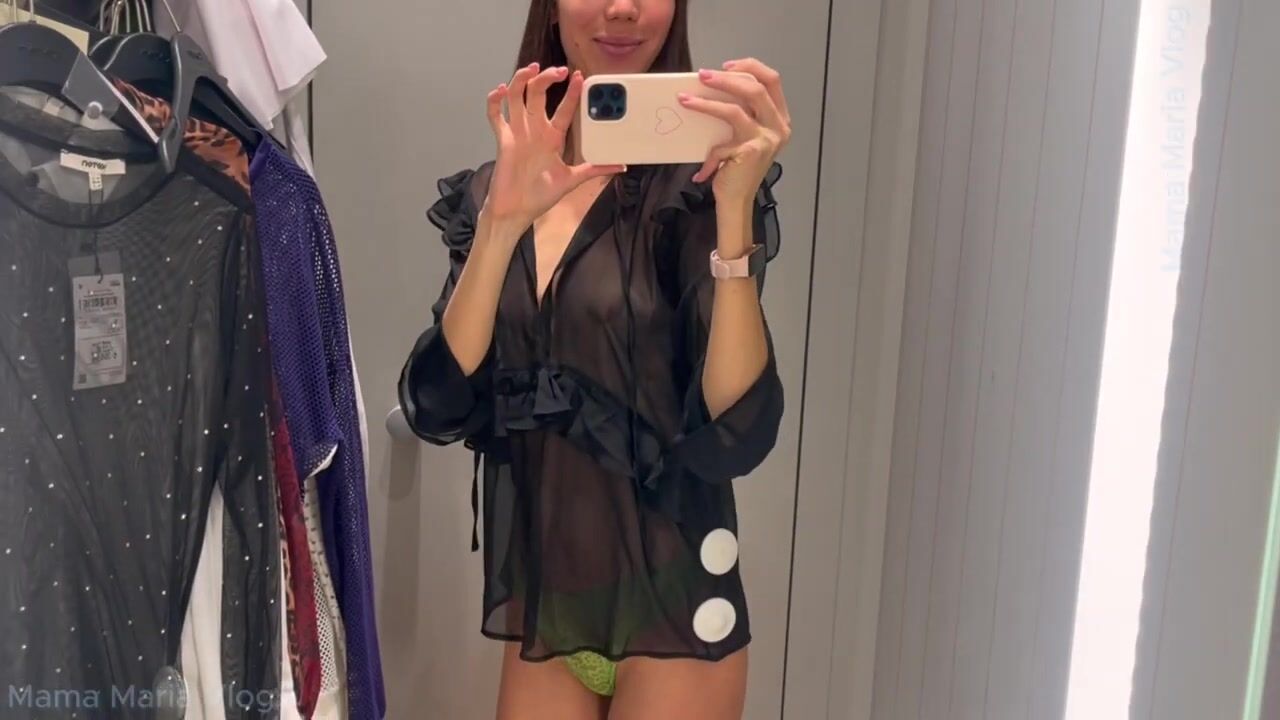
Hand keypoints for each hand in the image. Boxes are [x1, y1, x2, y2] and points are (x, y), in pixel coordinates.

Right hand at [481, 63, 625, 230]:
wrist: (517, 211)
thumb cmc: (540, 196)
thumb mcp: (572, 180)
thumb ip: (594, 169)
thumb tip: (622, 167)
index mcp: (553, 137)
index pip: (564, 109)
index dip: (571, 92)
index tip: (579, 76)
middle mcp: (535, 130)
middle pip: (538, 94)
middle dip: (547, 78)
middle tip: (558, 70)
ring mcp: (518, 132)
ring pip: (516, 97)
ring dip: (521, 80)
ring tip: (531, 70)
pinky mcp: (503, 140)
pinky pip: (495, 116)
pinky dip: (494, 102)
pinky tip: (499, 90)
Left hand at [678, 58, 791, 205]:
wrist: (737, 200)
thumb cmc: (737, 168)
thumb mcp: (745, 134)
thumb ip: (741, 112)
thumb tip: (712, 86)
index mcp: (780, 118)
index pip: (772, 80)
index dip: (750, 66)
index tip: (726, 65)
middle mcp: (779, 127)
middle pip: (756, 88)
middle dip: (726, 78)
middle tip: (702, 76)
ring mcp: (766, 139)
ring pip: (738, 107)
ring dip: (709, 99)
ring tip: (687, 97)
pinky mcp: (750, 151)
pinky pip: (722, 136)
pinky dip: (707, 141)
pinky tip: (696, 149)